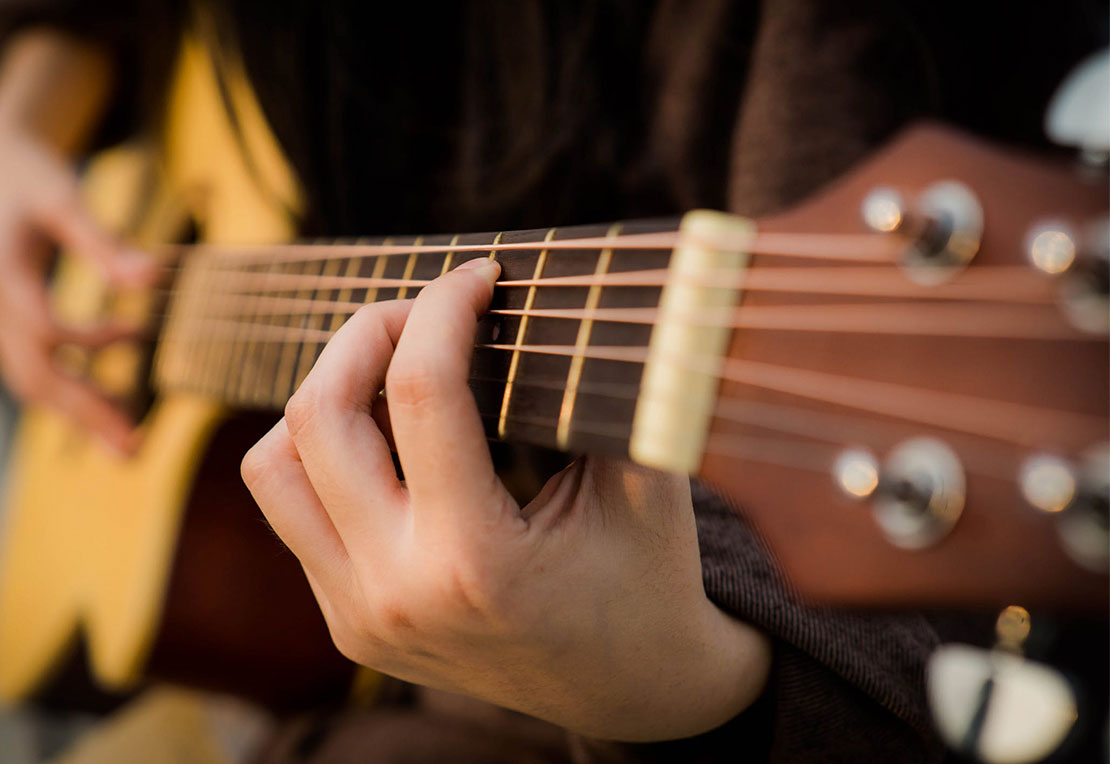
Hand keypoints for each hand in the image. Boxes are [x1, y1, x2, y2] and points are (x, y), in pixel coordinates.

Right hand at [0, 128, 155, 452]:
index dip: (86, 341)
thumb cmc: (26, 177)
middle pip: (37, 373)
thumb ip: (102, 241)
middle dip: (86, 411)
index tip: (132, 335)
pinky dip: (72, 389)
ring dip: (81, 412)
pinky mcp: (6, 326)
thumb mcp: (62, 199)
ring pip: (32, 381)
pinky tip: (114, 394)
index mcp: (3, 273)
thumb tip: (152, 280)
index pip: (42, 325)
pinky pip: (33, 370)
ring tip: (129, 442)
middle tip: (135, 448)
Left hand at [242, 259, 770, 740]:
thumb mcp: (648, 485)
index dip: (444, 307)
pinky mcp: (347, 624)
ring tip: (389, 372)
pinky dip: (326, 456)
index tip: (477, 276)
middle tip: (424, 310)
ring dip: (323, 397)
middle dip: (366, 332)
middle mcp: (395, 594)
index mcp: (475, 561)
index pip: (422, 391)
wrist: (632, 692)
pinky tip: (391, 439)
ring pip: (273, 467)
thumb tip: (565, 298)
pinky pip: (294, 514)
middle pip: (318, 417)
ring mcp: (359, 615)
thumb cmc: (650, 582)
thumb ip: (605, 393)